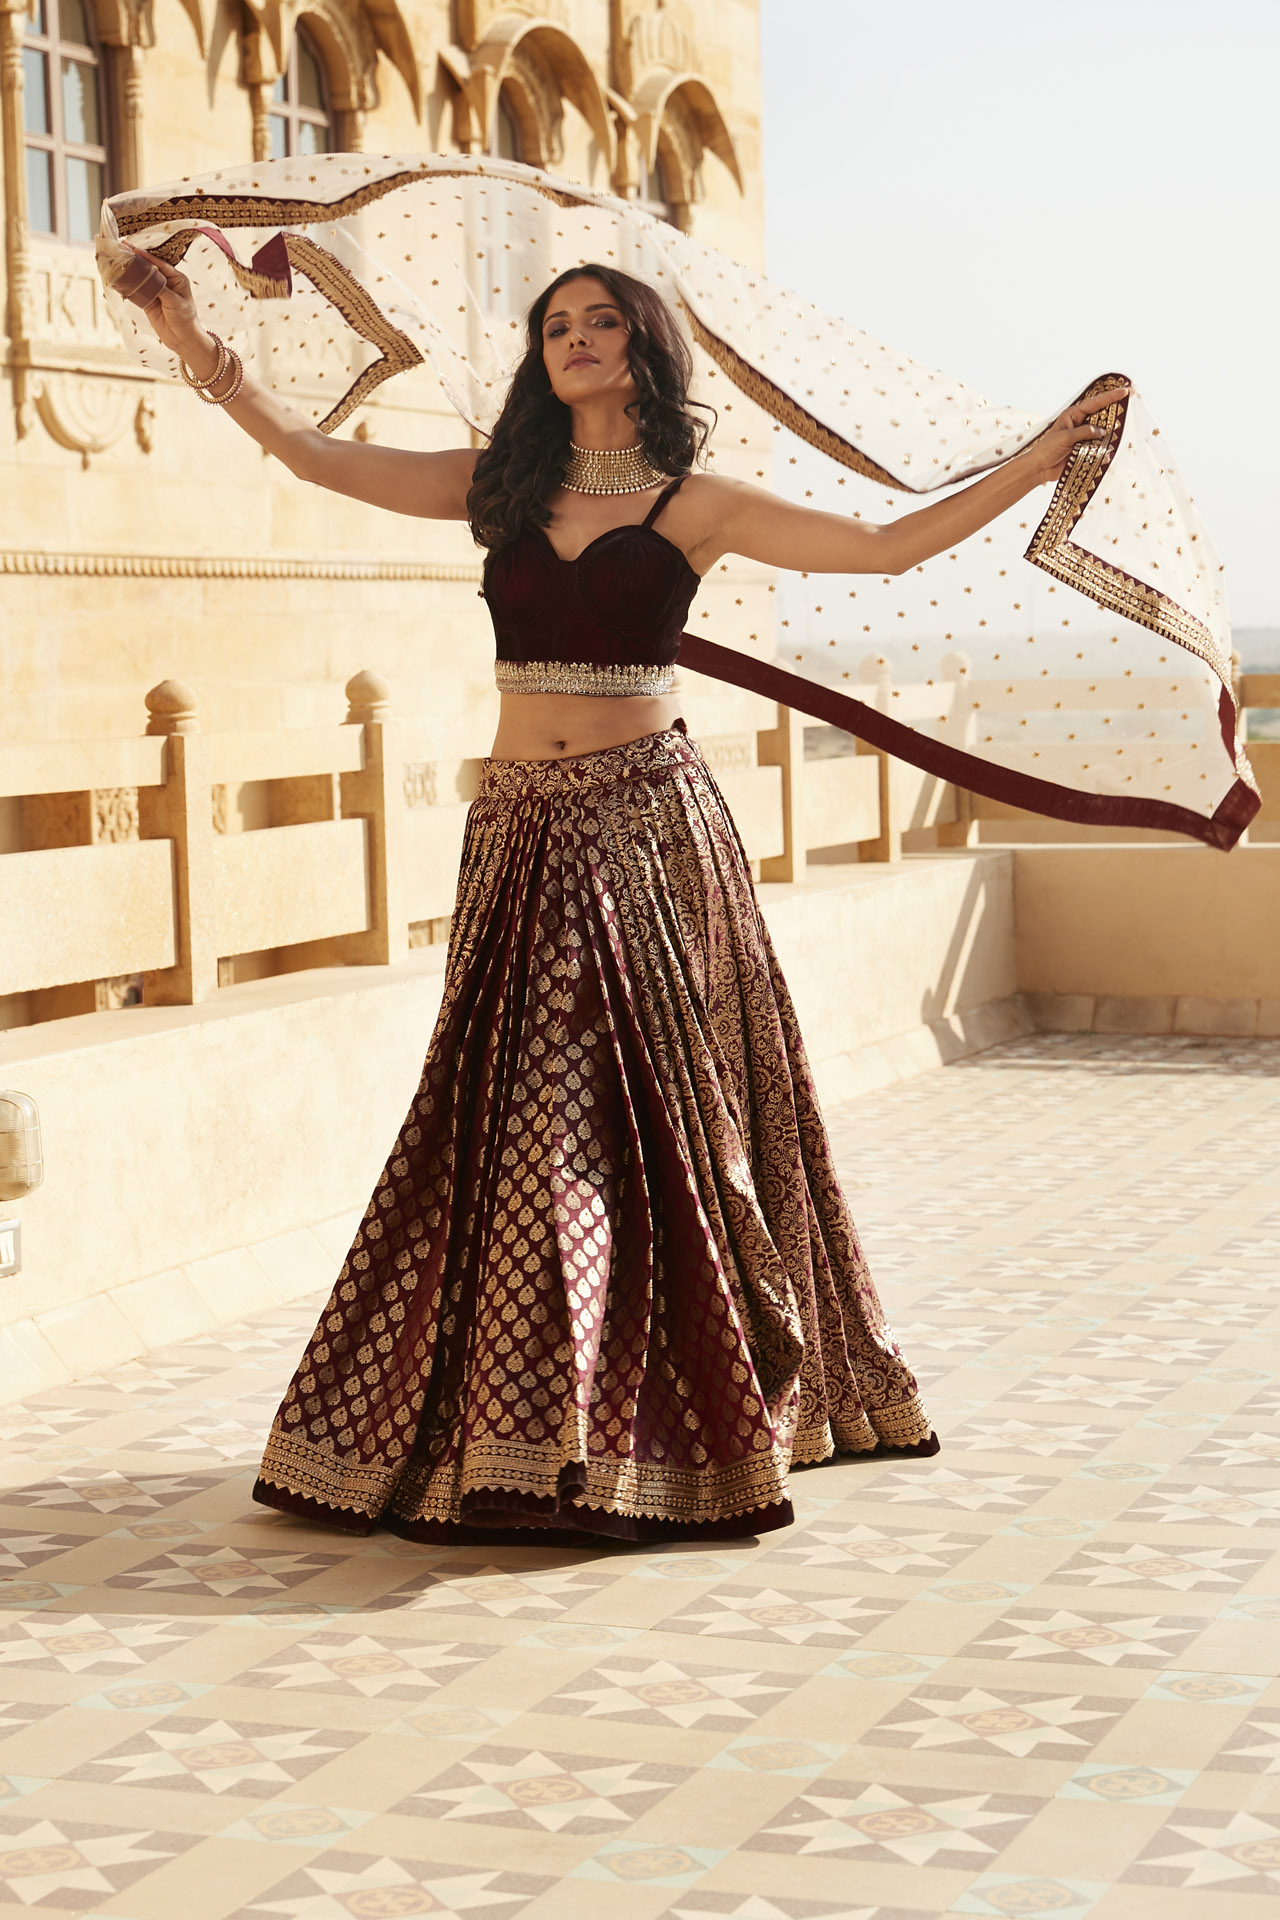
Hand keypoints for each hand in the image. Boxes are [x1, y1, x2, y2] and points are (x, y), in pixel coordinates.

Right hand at [126, 245, 219, 377]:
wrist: (184, 340)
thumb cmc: (185, 318)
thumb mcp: (174, 301)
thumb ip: (160, 288)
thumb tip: (146, 277)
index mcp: (176, 278)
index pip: (159, 263)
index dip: (145, 255)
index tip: (133, 248)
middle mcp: (166, 282)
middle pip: (148, 267)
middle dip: (135, 258)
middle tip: (121, 248)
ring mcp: (156, 292)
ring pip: (140, 278)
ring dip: (129, 270)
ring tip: (116, 259)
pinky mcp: (148, 302)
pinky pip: (136, 291)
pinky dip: (127, 286)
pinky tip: (117, 278)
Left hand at [1018, 384, 1130, 486]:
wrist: (1040, 468)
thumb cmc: (1048, 449)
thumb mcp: (1065, 438)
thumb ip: (1084, 432)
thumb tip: (1102, 431)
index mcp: (1073, 415)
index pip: (1095, 403)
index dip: (1110, 396)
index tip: (1125, 390)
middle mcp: (1080, 422)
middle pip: (1101, 412)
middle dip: (1115, 406)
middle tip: (1132, 395)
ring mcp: (1084, 435)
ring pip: (1103, 427)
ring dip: (1113, 425)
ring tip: (1127, 418)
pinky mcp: (1085, 448)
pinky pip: (1100, 443)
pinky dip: (1108, 441)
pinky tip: (1117, 439)